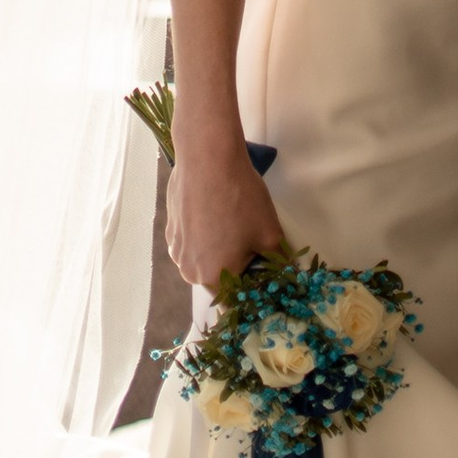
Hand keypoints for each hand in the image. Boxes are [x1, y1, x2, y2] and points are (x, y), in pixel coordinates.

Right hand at [167, 138, 285, 295]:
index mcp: (213, 278)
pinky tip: (214, 209)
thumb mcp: (270, 232)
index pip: (233, 300)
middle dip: (233, 266)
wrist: (208, 157)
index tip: (259, 271)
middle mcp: (189, 270)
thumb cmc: (240, 198)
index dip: (249, 289)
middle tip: (249, 239)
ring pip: (201, 259)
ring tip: (231, 220)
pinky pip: (190, 240)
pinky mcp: (169, 227)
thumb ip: (279, 261)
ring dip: (216, 249)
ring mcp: (175, 248)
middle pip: (216, 279)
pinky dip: (201, 232)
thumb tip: (287, 274)